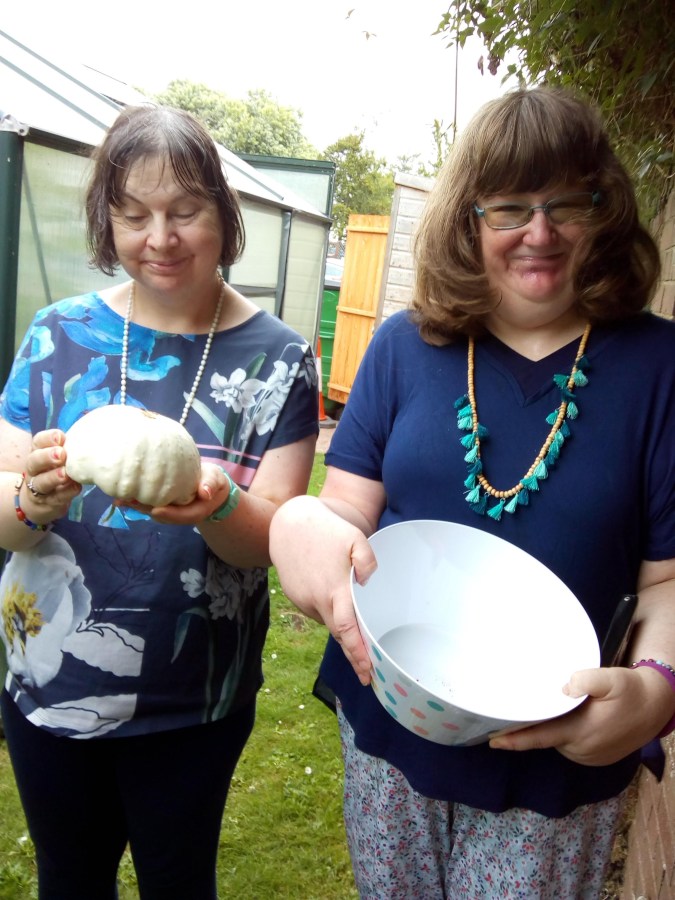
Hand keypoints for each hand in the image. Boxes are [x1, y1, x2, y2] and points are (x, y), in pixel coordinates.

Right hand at [23, 429, 81, 521]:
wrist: (43, 500)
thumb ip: (72, 447)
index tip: (61, 437)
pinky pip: (56, 498)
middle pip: (34, 461)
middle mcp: (35, 469)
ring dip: (53, 477)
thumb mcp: (61, 457)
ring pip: (42, 482)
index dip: (47, 438)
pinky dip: (66, 493)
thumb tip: (95, 437)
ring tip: (65, 474)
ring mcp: (38, 487)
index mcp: (38, 453)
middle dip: (47, 456)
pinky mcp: (48, 502)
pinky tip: (76, 488)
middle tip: (61, 454)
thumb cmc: (57, 470)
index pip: (38, 442)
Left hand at [117, 463, 230, 523]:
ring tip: (119, 498)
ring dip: (135, 506)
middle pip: (162, 515)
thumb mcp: (216, 480)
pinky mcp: (160, 505)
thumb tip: (205, 493)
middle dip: (145, 509)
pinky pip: (147, 505)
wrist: (207, 485)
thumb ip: (211, 485)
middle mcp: (179, 514)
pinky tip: (119, 496)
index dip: (170, 514)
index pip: (182, 515)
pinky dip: (134, 502)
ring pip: (151, 511)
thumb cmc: (212, 481)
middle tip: (129, 501)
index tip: (156, 510)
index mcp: (194, 511)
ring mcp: (169, 511)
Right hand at [270, 495, 376, 684]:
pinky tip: (337, 608)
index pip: (347, 629)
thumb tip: (368, 583)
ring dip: (342, 630)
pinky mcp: (296, 597)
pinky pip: (317, 611)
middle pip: (338, 634)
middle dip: (352, 655)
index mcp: (334, 589)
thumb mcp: (355, 538)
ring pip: (327, 621)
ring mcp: (303, 600)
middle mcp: (317, 600)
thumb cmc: (327, 530)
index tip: (368, 671)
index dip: (357, 652)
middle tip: (368, 673)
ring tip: (358, 642)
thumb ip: (367, 560)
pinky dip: (328, 614)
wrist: (289, 524)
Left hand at [489, 666, 673, 764]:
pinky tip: (560, 717)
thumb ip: (588, 680)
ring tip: (540, 708)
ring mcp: (588, 757)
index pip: (539, 738)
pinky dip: (562, 732)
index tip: (492, 740)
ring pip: (557, 740)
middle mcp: (580, 749)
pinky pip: (569, 744)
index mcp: (579, 732)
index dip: (514, 740)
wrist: (656, 707)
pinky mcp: (594, 758)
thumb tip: (565, 686)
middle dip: (529, 725)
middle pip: (545, 737)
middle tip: (512, 707)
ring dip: (548, 728)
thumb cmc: (631, 690)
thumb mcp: (612, 678)